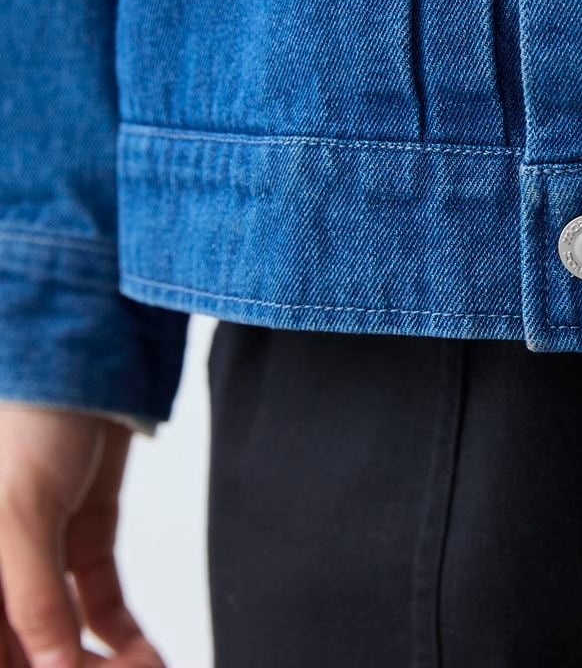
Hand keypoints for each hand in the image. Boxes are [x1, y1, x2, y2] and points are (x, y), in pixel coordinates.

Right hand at [0, 408, 164, 666]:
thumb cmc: (28, 423)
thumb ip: (31, 597)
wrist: (81, 358)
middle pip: (30, 651)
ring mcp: (41, 558)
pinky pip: (98, 602)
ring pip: (66, 636)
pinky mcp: (83, 537)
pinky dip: (124, 636)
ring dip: (105, 666)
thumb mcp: (19, 515)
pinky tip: (148, 657)